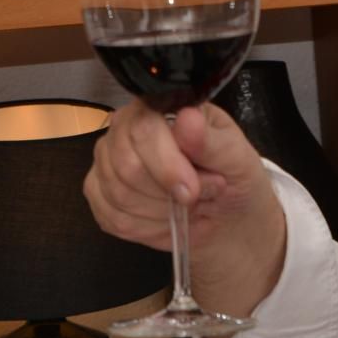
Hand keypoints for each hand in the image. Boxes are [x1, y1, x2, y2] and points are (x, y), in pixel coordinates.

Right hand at [84, 99, 285, 319]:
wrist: (226, 213)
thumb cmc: (232, 177)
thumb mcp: (237, 158)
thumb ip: (212, 141)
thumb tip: (188, 119)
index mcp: (157, 109)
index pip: (142, 129)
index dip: (166, 165)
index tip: (191, 190)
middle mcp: (123, 130)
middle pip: (126, 165)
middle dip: (167, 192)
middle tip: (198, 196)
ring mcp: (107, 162)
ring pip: (120, 195)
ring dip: (162, 212)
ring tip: (188, 206)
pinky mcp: (99, 194)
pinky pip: (114, 218)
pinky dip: (148, 228)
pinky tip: (168, 220)